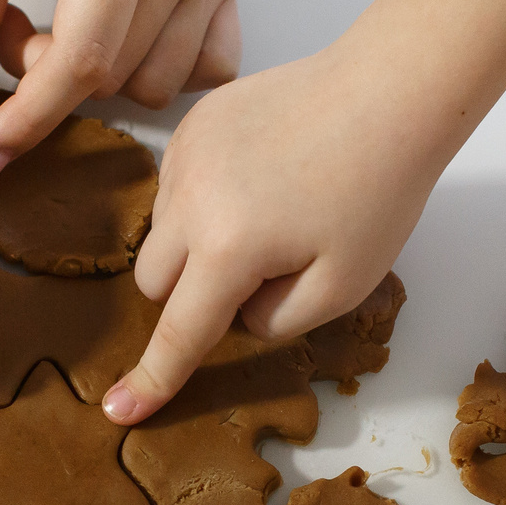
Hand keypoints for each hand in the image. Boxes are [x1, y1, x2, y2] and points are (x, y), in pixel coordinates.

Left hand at [0, 0, 237, 183]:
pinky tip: (118, 31)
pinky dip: (155, 69)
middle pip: (111, 80)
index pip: (79, 62)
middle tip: (14, 18)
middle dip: (47, 74)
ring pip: (155, 86)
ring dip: (97, 74)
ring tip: (64, 15)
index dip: (25, 119)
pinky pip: (204, 70)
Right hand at [103, 42, 444, 423]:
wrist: (387, 93)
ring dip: (198, 244)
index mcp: (228, 249)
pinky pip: (176, 184)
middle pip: (154, 281)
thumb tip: (234, 312)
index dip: (152, 380)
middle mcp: (189, 201)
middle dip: (191, 293)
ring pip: (163, 231)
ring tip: (273, 212)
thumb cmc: (376, 194)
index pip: (179, 332)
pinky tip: (262, 178)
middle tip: (266, 270)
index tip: (118, 412)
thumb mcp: (342, 288)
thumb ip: (275, 322)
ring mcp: (184, 154)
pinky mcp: (191, 124)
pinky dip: (204, 198)